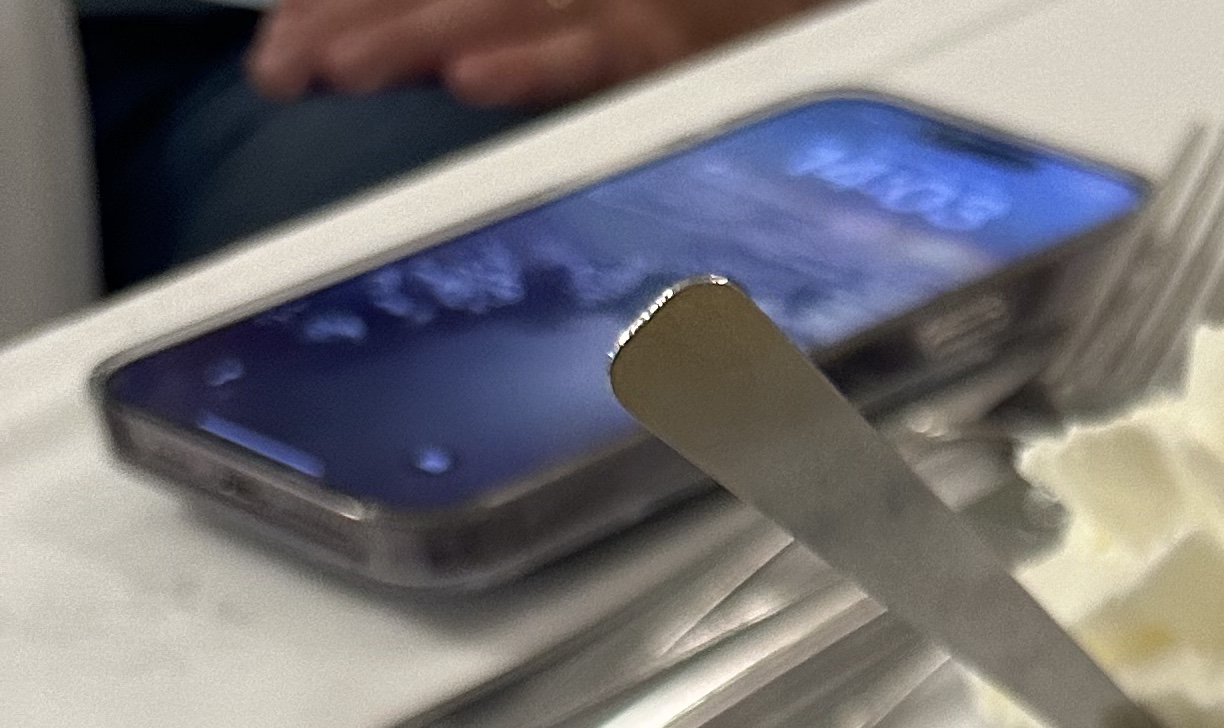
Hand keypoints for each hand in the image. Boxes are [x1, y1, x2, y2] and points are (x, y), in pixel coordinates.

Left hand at [245, 0, 811, 118]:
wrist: (800, 13)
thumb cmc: (704, 25)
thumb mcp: (592, 33)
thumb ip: (536, 42)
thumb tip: (459, 78)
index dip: (341, 1)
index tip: (281, 46)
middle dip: (349, 22)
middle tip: (280, 66)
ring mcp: (620, 2)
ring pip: (495, 10)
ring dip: (410, 36)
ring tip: (339, 68)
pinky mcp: (671, 39)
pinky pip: (595, 52)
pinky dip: (533, 65)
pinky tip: (473, 81)